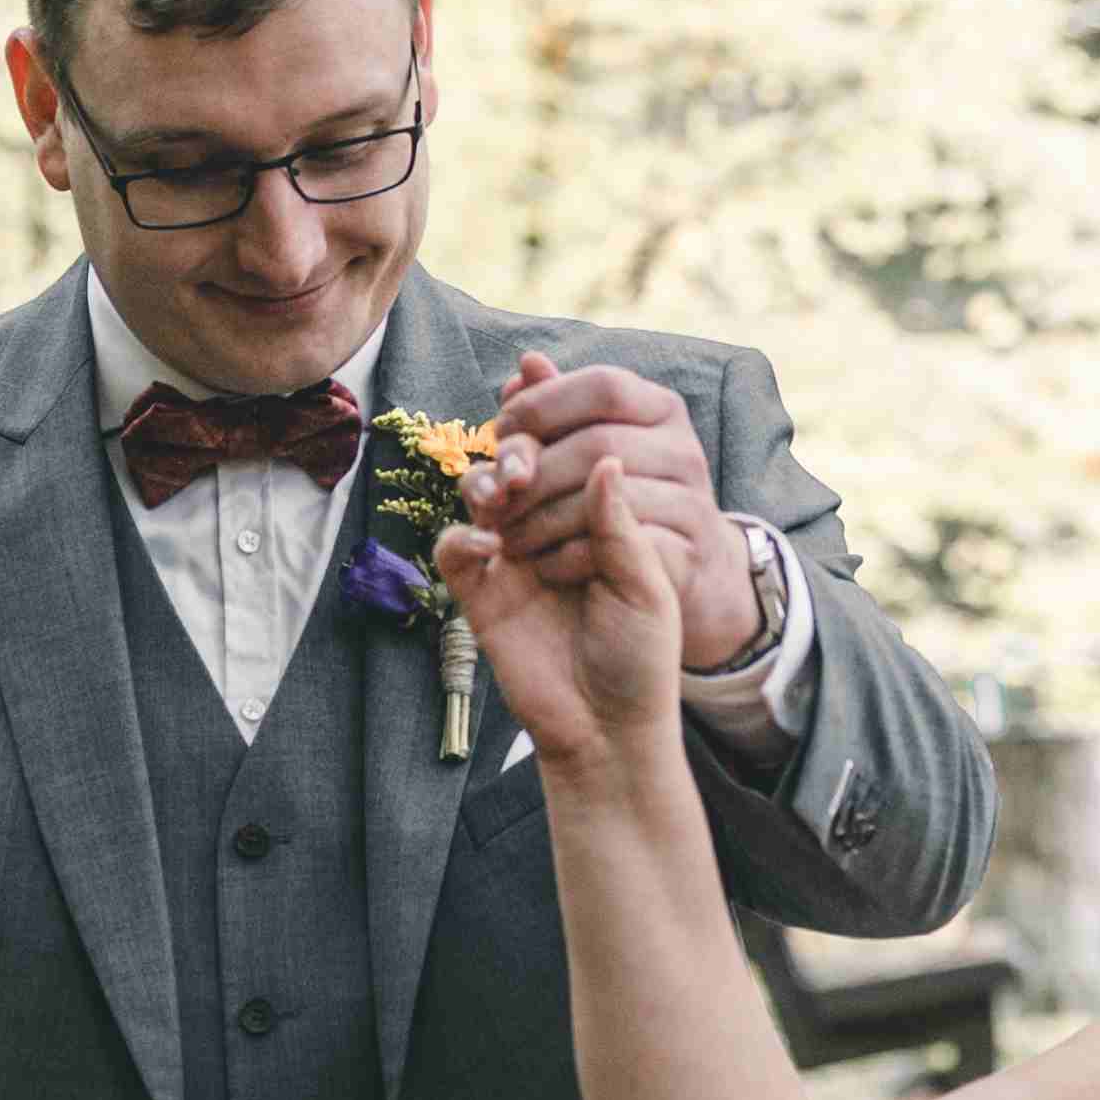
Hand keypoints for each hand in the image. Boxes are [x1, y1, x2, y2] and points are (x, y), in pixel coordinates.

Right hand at [436, 431, 698, 772]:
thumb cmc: (640, 655)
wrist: (611, 727)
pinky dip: (464, 538)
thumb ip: (618, 522)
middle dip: (515, 442)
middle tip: (524, 455)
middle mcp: (547, 526)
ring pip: (477, 494)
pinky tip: (491, 545)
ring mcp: (510, 558)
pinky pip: (454, 550)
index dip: (548, 409)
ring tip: (508, 487)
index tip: (536, 372)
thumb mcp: (645, 581)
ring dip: (484, 479)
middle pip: (513, 459)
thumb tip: (605, 458)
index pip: (564, 446)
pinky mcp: (479, 595)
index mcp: (593, 515)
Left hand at [478, 356, 766, 670]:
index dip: (544, 403)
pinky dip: (569, 557)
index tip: (501, 431)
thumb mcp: (598, 440)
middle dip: (534, 472)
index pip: (603, 385)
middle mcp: (684, 449)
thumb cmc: (626, 488)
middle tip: (491, 499)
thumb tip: (528, 363)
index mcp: (662, 408)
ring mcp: (692, 501)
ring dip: (542, 521)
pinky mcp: (686, 552)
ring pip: (605, 500)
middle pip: (598, 444)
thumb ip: (559, 404)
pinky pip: (618, 548)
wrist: (689, 559)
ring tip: (505, 536)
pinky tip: (543, 563)